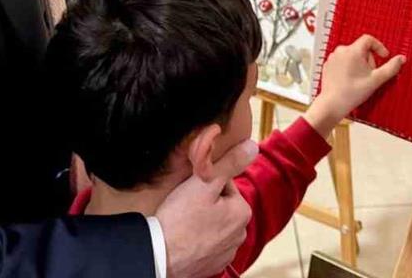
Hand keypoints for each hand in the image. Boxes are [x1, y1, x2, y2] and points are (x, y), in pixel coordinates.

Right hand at [156, 138, 256, 277]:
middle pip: (221, 205)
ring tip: (183, 222)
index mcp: (242, 212)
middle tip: (184, 205)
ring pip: (215, 224)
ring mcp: (227, 252)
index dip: (206, 182)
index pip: (226, 184)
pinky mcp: (213, 264)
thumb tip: (251, 146)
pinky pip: (208, 244)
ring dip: (202, 221)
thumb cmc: (180, 219)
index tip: (191, 189)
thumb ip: (229, 163)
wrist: (160, 256)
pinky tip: (185, 237)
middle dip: (205, 202)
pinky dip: (198, 239)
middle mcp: (240, 234)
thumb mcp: (204, 183)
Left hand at [305, 35, 404, 137]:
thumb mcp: (376, 80)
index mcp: (352, 51)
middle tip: (370, 75)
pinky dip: (348, 67)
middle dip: (369, 60)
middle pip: (361, 48)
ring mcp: (332, 57)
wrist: (332, 104)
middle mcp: (340, 51)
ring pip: (352, 55)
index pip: (368, 39)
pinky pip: (342, 61)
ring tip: (359, 79)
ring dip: (359, 64)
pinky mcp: (328, 64)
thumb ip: (391, 68)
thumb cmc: (352, 92)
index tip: (383, 57)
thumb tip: (401, 59)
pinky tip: (350, 80)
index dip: (379, 47)